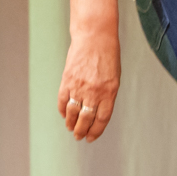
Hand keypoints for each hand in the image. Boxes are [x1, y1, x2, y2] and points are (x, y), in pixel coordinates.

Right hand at [58, 0, 120, 140]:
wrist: (95, 38)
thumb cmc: (108, 57)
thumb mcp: (114, 77)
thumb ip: (106, 95)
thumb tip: (96, 111)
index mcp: (110, 92)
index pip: (102, 118)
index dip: (96, 131)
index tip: (91, 138)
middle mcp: (94, 92)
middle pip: (86, 118)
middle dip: (81, 130)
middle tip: (79, 137)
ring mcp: (79, 86)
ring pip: (72, 112)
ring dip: (71, 123)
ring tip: (71, 129)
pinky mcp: (67, 80)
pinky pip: (62, 100)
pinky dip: (62, 110)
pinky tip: (64, 115)